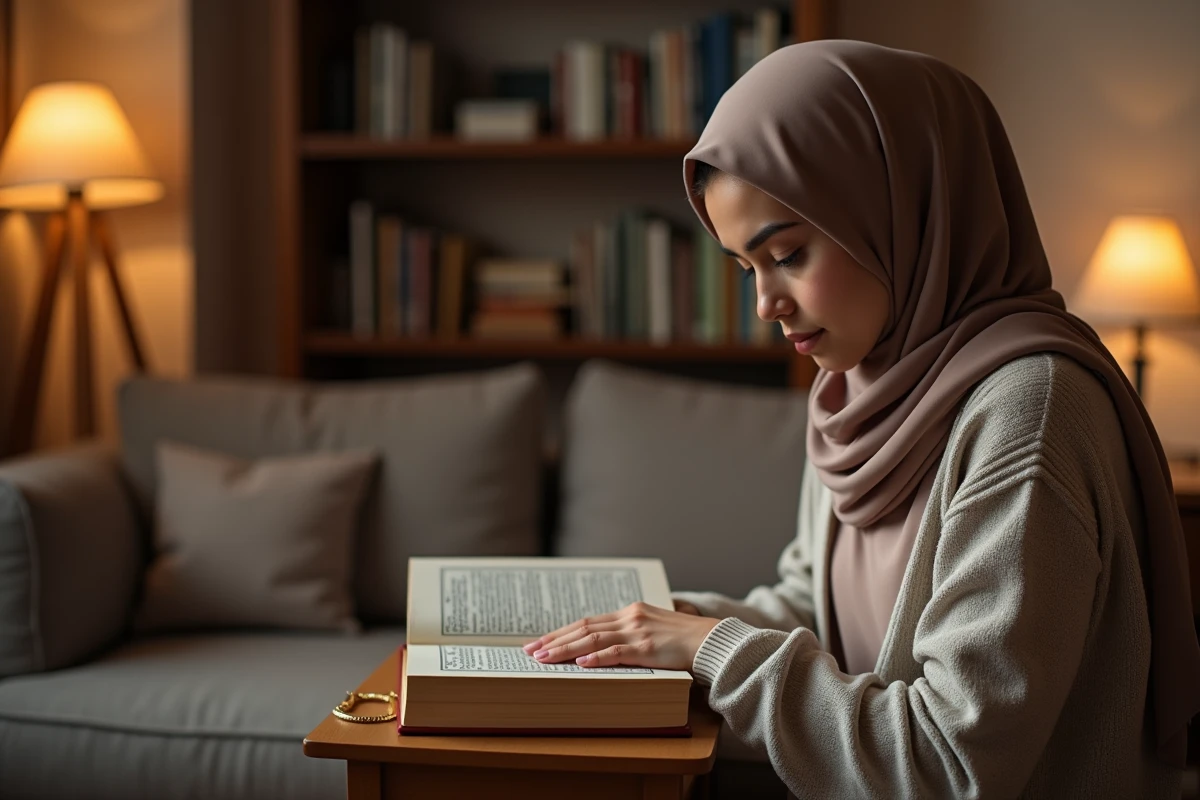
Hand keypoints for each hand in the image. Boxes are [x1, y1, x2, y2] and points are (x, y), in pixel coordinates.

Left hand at [523, 601, 719, 671]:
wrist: (712, 641)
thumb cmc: (684, 640)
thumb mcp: (652, 630)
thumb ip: (630, 635)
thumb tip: (601, 649)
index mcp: (629, 613)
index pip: (587, 621)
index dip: (561, 632)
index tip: (541, 641)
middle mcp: (630, 618)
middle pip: (583, 628)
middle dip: (554, 640)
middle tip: (530, 651)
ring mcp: (638, 632)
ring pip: (592, 639)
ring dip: (565, 649)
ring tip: (544, 658)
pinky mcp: (648, 649)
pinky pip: (616, 653)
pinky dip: (596, 658)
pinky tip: (579, 663)